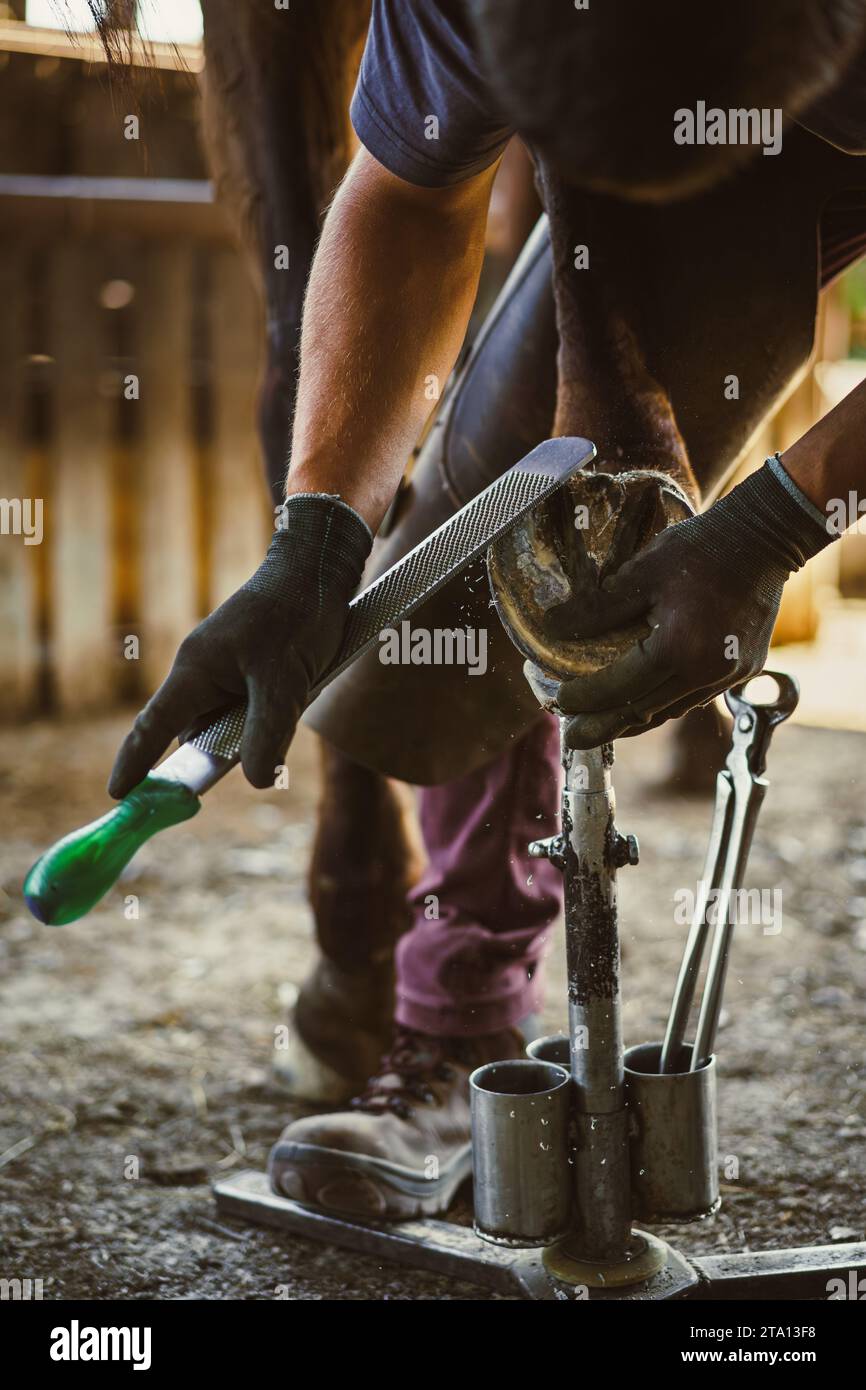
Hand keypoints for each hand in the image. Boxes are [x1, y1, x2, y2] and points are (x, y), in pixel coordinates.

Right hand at [109, 495, 371, 794]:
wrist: (319, 568)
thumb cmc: (297, 615)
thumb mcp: (284, 680)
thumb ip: (267, 732)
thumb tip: (254, 780)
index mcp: (195, 669)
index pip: (154, 726)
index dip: (136, 762)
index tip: (120, 795)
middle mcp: (202, 670)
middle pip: (199, 730)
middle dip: (225, 746)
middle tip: (260, 754)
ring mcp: (224, 667)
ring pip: (230, 719)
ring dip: (259, 722)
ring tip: (295, 688)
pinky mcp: (247, 665)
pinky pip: (251, 703)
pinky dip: (271, 708)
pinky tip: (301, 683)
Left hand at [549, 515, 779, 748]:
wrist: (764, 539)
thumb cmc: (700, 549)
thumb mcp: (641, 572)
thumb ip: (597, 608)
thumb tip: (553, 626)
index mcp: (679, 647)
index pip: (620, 686)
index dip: (587, 697)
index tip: (560, 701)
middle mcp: (706, 671)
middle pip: (644, 710)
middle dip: (604, 727)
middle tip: (572, 739)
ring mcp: (728, 675)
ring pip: (670, 710)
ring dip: (634, 720)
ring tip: (603, 726)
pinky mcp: (742, 671)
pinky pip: (693, 698)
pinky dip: (663, 704)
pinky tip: (643, 704)